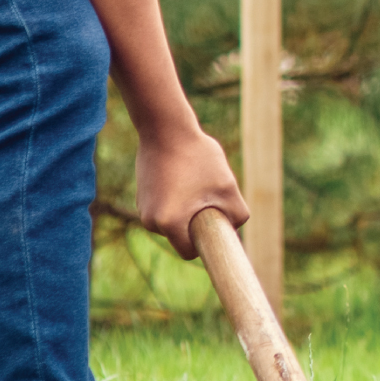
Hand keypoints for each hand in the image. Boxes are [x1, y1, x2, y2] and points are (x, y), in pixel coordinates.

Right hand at [136, 125, 249, 259]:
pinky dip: (178, 199)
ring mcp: (143, 208)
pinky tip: (183, 175)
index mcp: (168, 224)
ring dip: (188, 209)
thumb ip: (237, 216)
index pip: (189, 252)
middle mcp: (149, 221)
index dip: (206, 246)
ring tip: (196, 182)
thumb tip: (233, 232)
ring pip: (174, 221)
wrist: (166, 128)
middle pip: (182, 236)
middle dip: (198, 222)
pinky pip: (166, 208)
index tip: (218, 236)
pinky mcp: (142, 196)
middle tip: (210, 196)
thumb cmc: (198, 157)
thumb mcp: (228, 188)